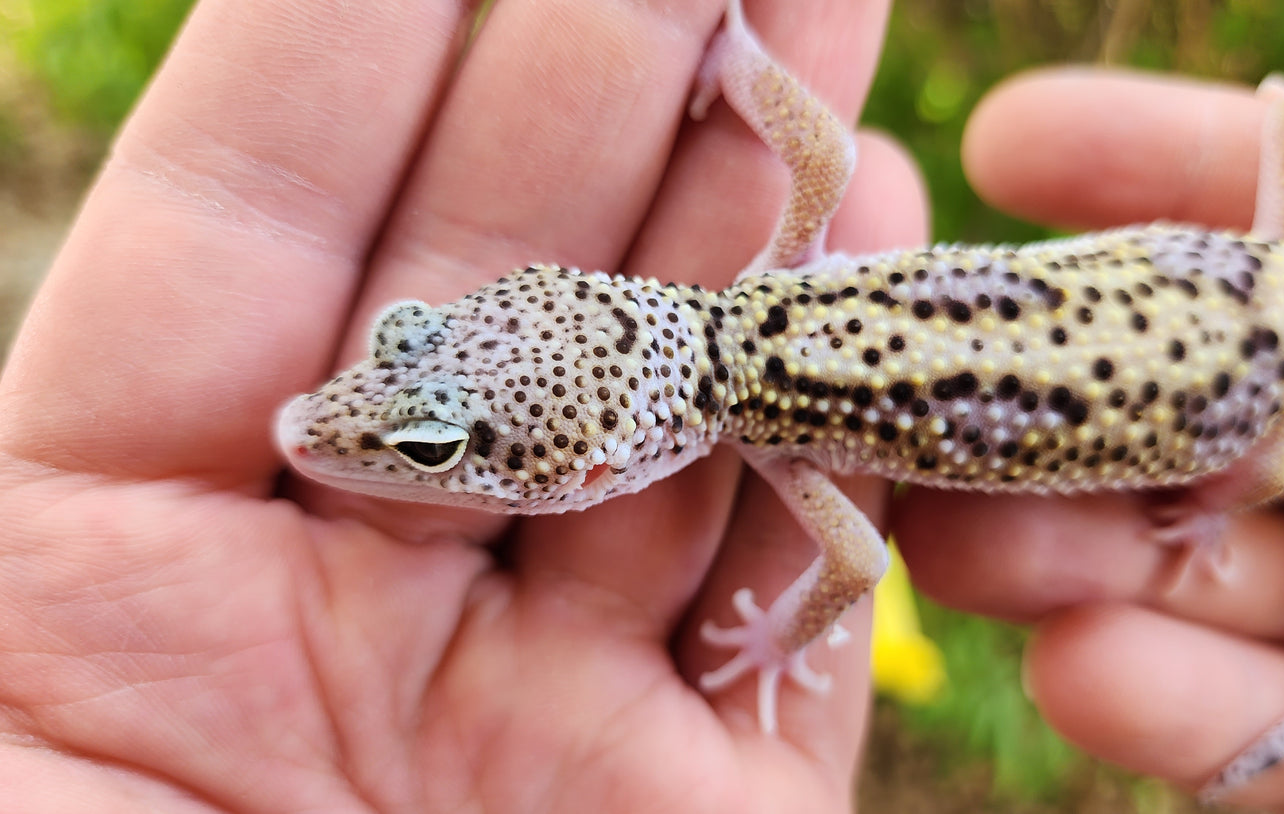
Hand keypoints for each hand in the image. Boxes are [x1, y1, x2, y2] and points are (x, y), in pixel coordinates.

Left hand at [0, 1, 925, 809]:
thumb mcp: (2, 723)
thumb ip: (78, 498)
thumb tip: (255, 279)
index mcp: (121, 555)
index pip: (255, 224)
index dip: (360, 40)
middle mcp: (360, 596)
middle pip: (498, 279)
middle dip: (599, 69)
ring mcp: (549, 695)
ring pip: (671, 402)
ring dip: (748, 197)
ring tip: (806, 15)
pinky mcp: (706, 801)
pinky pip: (802, 584)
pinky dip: (850, 418)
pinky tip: (885, 235)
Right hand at [893, 70, 1283, 812]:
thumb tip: (1255, 131)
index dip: (1175, 168)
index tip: (1005, 146)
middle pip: (1235, 416)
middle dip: (1083, 409)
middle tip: (933, 402)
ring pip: (1228, 584)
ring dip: (1094, 566)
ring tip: (971, 556)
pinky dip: (1188, 713)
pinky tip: (1086, 672)